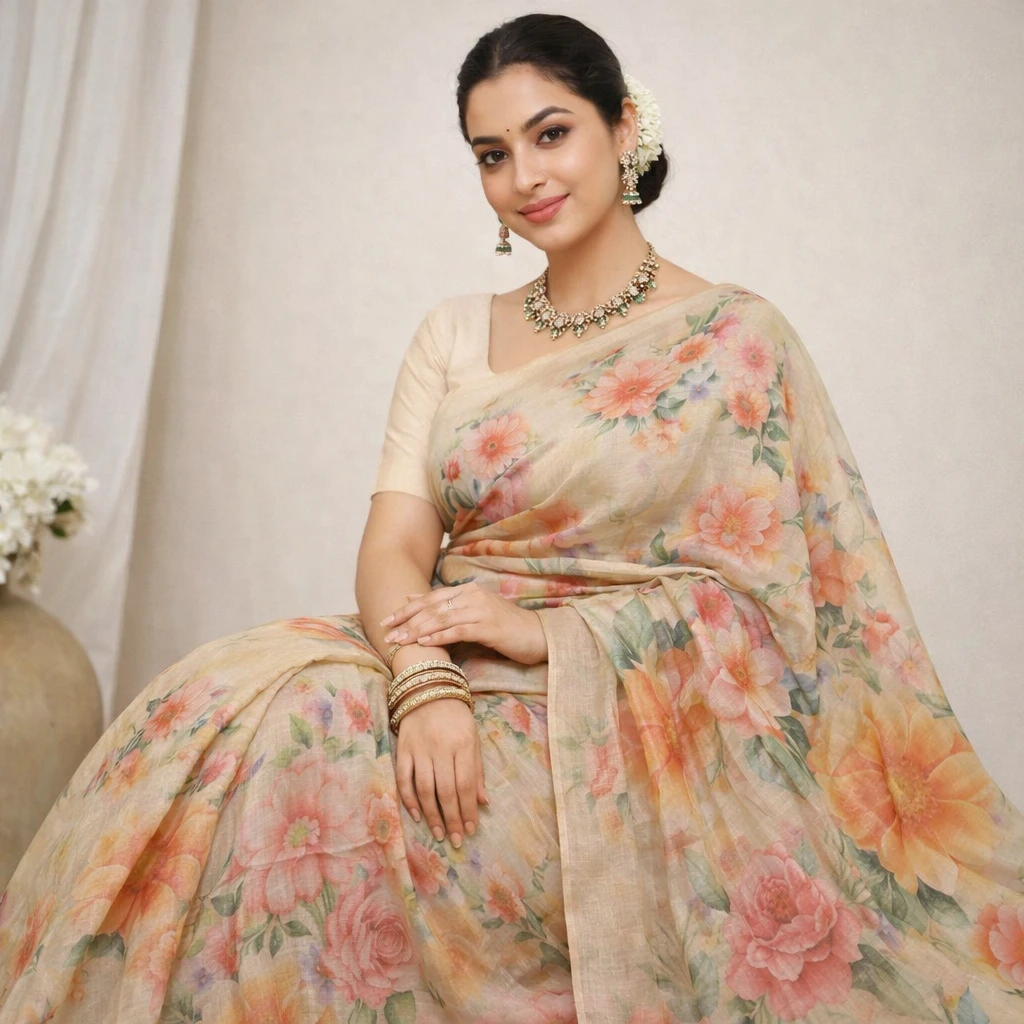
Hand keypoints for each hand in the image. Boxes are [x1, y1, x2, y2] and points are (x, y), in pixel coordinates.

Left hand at [381, 582, 546, 664]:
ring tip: (399, 642)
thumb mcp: (474, 613)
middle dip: (406, 621)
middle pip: (432, 607)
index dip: (406, 609)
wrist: (539, 635)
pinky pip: (459, 630)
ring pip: (441, 618)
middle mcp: (472, 596)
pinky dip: (439, 637)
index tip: (386, 621)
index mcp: (468, 591)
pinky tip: (425, 644)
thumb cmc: (505, 628)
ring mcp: (481, 610)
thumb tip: (412, 597)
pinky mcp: (489, 626)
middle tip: (386, 635)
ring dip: (417, 631)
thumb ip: (447, 607)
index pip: (430, 599)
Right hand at [395, 693, 487, 847]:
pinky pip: (404, 779)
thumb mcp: (473, 738)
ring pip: (424, 788)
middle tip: (456, 840)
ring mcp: (419, 749)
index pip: (466, 784)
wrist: (427, 690)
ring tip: (438, 834)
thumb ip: (477, 771)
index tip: (471, 829)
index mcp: (463, 744)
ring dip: (432, 815)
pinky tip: (417, 816)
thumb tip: (482, 803)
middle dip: (452, 818)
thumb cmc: (456, 718)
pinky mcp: (402, 750)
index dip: (468, 810)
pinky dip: (409, 799)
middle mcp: (441, 747)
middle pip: (446, 790)